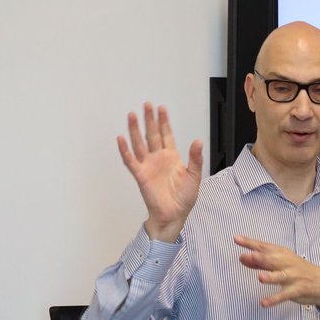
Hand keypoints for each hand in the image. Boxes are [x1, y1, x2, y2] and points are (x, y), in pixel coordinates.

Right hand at [117, 103, 203, 242]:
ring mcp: (148, 165)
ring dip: (135, 130)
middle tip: (147, 105)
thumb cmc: (184, 198)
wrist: (174, 215)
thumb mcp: (194, 176)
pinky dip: (125, 150)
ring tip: (132, 115)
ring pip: (140, 143)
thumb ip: (195, 158)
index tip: (161, 108)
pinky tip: (121, 139)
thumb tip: (198, 141)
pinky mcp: (141, 175)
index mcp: (172, 157)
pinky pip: (131, 161)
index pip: (167, 135)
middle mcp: (158, 158)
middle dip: (150, 120)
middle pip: (152, 135)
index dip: (164, 122)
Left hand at [235, 235, 319, 313]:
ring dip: (271, 277)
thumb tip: (242, 257)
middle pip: (273, 259)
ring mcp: (293, 276)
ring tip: (260, 277)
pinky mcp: (297, 290)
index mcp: (282, 254)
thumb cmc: (298, 270)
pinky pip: (284, 295)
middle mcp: (287, 263)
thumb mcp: (280, 263)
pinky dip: (274, 299)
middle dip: (262, 257)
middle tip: (249, 255)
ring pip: (280, 276)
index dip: (250, 243)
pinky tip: (263, 303)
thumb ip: (260, 262)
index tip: (237, 239)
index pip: (264, 247)